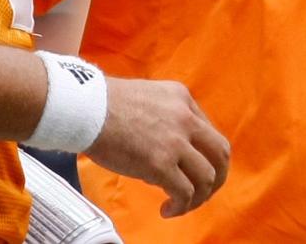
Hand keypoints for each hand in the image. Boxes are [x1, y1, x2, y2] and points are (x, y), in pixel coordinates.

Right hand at [87, 77, 229, 217]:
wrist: (84, 108)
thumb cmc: (104, 104)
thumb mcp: (147, 97)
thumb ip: (165, 116)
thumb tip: (169, 150)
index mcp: (182, 98)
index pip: (209, 131)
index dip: (204, 155)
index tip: (191, 169)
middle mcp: (185, 117)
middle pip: (220, 153)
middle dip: (217, 177)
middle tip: (202, 191)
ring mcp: (175, 141)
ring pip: (207, 177)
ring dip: (198, 197)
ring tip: (180, 204)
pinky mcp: (161, 164)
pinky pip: (185, 193)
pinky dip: (181, 206)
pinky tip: (167, 209)